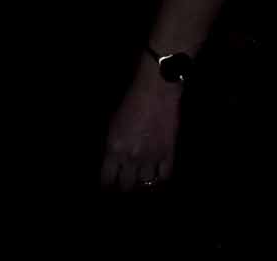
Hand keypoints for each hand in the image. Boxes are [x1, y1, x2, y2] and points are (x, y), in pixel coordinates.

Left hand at [101, 67, 182, 190]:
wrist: (156, 91)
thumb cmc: (132, 103)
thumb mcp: (113, 125)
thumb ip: (112, 147)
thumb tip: (112, 163)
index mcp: (115, 149)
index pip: (107, 179)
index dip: (108, 183)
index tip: (110, 183)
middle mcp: (132, 157)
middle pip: (127, 185)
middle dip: (125, 184)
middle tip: (127, 180)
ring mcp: (152, 156)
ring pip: (146, 183)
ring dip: (143, 180)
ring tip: (143, 177)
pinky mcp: (169, 152)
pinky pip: (165, 175)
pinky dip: (161, 177)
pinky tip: (158, 173)